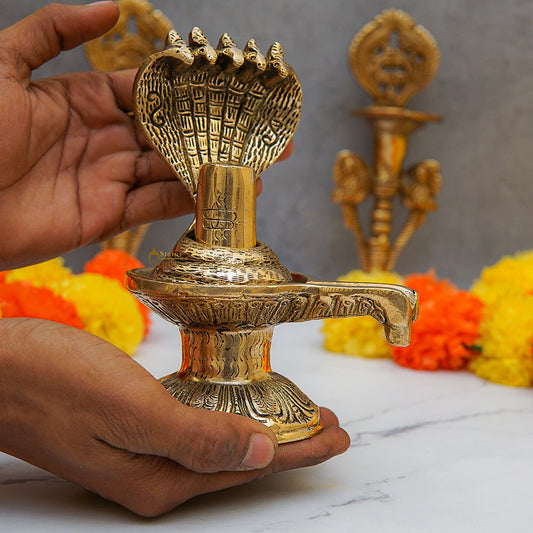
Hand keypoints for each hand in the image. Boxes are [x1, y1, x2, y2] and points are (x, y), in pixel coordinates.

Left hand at [0, 3, 292, 268]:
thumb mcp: (2, 65)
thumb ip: (54, 30)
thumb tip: (110, 5)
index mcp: (84, 100)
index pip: (148, 92)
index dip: (187, 88)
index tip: (229, 85)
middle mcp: (104, 138)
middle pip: (170, 132)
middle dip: (215, 131)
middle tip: (260, 129)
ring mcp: (109, 178)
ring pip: (171, 169)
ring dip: (214, 167)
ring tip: (258, 164)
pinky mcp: (108, 215)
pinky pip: (156, 204)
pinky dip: (191, 200)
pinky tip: (226, 193)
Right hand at [0, 318, 349, 515]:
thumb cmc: (54, 382)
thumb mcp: (130, 410)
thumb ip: (197, 436)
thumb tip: (259, 452)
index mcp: (161, 478)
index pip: (249, 465)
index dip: (298, 450)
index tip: (337, 436)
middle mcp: (156, 474)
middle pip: (240, 458)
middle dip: (289, 441)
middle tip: (329, 424)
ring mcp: (143, 453)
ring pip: (221, 442)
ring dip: (261, 427)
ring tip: (296, 414)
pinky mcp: (134, 428)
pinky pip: (196, 425)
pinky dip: (226, 415)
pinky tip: (237, 403)